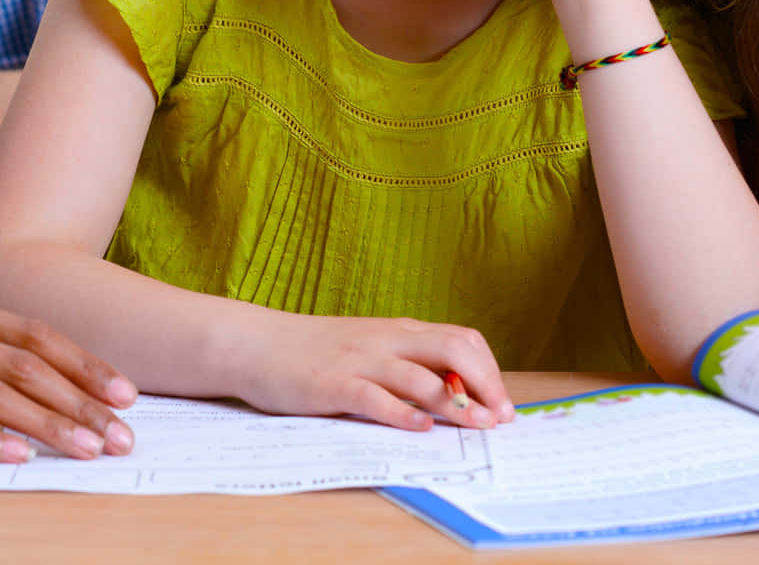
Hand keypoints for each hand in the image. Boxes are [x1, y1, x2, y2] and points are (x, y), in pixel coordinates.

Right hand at [235, 313, 513, 430]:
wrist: (257, 344)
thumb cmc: (314, 352)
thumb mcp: (367, 348)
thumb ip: (404, 363)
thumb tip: (454, 393)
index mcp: (398, 331)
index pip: (461, 339)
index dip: (490, 370)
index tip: (502, 402)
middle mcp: (385, 340)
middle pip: (452, 349)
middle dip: (486, 383)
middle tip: (499, 418)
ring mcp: (360, 360)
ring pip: (420, 376)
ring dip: (456, 402)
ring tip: (478, 424)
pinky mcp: (334, 384)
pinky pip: (375, 397)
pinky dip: (402, 413)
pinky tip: (420, 428)